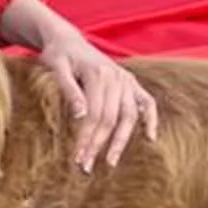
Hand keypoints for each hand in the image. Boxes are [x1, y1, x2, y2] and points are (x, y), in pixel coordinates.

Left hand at [37, 23, 158, 174]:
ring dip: (121, 141)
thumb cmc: (58, 55)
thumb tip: (81, 116)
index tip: (77, 159)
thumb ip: (69, 89)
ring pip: (129, 116)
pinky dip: (151, 119)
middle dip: (99, 145)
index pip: (95, 115)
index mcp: (98, 74)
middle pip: (111, 119)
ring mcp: (126, 80)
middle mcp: (117, 78)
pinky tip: (150, 138)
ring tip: (110, 162)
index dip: (87, 138)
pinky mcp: (130, 82)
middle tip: (85, 168)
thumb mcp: (56, 67)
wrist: (67, 39)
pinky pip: (147, 102)